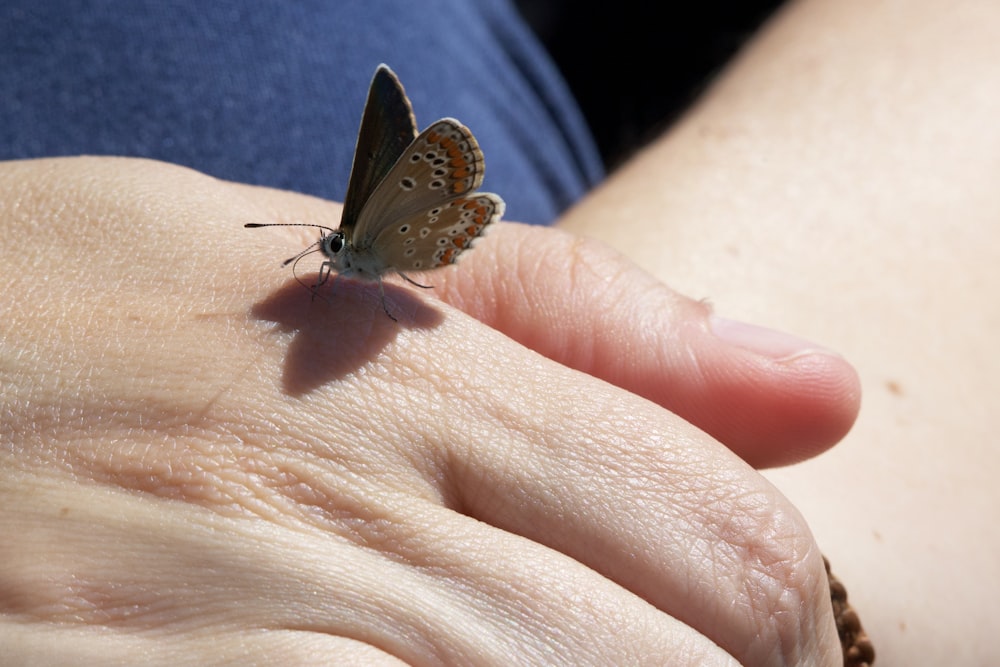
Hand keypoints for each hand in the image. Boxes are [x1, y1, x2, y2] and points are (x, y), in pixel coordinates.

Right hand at [0, 157, 856, 663]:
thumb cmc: (54, 321)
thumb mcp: (298, 255)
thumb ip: (568, 314)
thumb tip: (816, 384)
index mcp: (405, 384)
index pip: (736, 545)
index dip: (777, 622)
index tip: (742, 638)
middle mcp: (353, 528)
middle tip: (646, 665)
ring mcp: (253, 658)